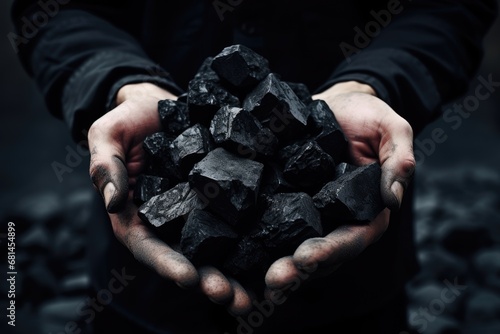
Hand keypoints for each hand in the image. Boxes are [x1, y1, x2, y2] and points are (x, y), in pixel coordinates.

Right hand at [88, 82, 251, 314]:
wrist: (158, 103)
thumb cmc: (128, 120)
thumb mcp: (107, 136)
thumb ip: (106, 167)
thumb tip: (114, 202)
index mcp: (138, 214)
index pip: (148, 246)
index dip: (166, 263)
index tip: (188, 278)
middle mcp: (171, 220)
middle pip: (187, 257)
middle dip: (207, 280)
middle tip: (230, 296)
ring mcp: (198, 209)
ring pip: (216, 247)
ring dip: (233, 271)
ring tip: (251, 293)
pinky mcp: (222, 195)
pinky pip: (238, 216)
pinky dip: (253, 237)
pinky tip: (274, 249)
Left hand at [265, 81, 414, 291]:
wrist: (336, 104)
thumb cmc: (367, 115)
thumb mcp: (392, 128)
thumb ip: (399, 158)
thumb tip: (394, 198)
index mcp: (364, 211)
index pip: (350, 240)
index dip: (329, 252)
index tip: (305, 259)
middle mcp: (333, 221)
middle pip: (317, 256)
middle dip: (295, 271)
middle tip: (273, 281)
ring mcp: (306, 215)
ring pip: (290, 249)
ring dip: (272, 268)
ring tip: (250, 283)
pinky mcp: (282, 202)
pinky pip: (267, 226)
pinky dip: (251, 244)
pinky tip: (231, 255)